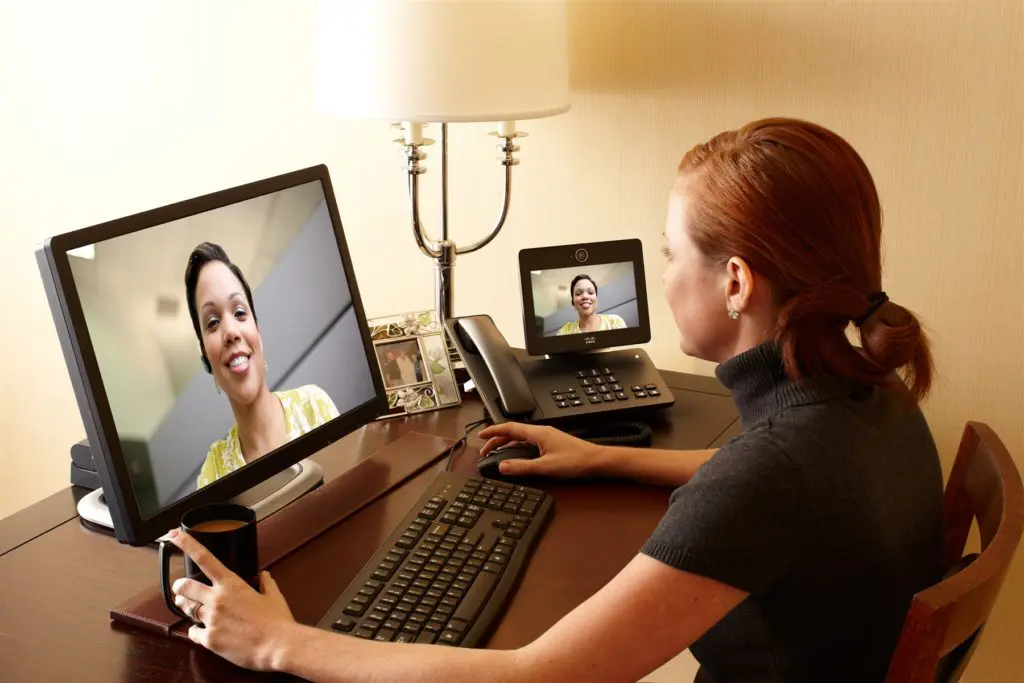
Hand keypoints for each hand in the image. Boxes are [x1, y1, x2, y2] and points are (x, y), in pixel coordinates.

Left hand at [168, 529, 295, 671]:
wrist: (277, 645)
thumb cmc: (277, 622)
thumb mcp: (274, 597)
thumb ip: (266, 583)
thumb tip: (264, 576)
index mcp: (232, 584)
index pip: (205, 558)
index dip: (187, 544)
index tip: (175, 534)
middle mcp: (217, 599)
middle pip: (186, 586)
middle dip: (180, 586)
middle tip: (180, 587)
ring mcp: (211, 619)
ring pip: (186, 609)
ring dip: (184, 606)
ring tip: (184, 605)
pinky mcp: (209, 639)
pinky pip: (192, 633)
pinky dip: (194, 631)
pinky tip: (198, 631)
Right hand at [477, 422, 603, 478]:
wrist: (595, 461)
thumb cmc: (575, 461)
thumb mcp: (545, 467)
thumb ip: (522, 467)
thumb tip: (502, 466)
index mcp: (537, 433)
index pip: (509, 428)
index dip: (493, 431)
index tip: (481, 435)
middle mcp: (541, 432)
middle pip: (513, 432)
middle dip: (497, 439)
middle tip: (485, 449)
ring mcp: (546, 436)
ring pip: (520, 436)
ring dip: (506, 443)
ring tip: (496, 452)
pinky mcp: (551, 442)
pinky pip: (528, 441)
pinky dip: (517, 446)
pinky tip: (516, 454)